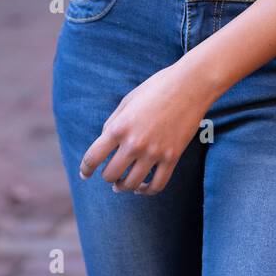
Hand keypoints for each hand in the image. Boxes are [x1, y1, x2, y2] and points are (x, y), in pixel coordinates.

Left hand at [79, 60, 210, 196]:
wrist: (191, 84)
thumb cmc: (157, 87)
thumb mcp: (128, 100)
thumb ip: (113, 123)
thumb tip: (104, 143)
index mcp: (119, 127)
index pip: (93, 158)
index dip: (85, 169)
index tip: (84, 174)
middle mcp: (134, 143)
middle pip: (110, 175)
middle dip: (107, 177)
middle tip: (111, 174)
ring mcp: (154, 152)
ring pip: (131, 184)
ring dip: (124, 187)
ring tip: (123, 184)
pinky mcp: (172, 157)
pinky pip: (157, 185)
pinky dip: (147, 191)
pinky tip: (142, 187)